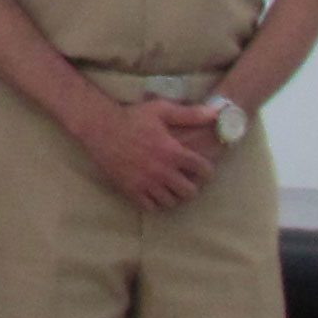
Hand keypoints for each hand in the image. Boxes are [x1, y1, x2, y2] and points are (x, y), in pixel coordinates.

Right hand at [81, 100, 213, 210]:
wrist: (101, 128)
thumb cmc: (133, 117)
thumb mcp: (162, 110)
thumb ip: (190, 114)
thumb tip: (217, 113)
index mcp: (172, 152)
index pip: (203, 169)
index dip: (206, 170)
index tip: (201, 168)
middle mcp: (162, 171)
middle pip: (189, 192)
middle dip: (191, 186)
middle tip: (185, 180)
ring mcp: (146, 183)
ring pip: (170, 202)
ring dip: (173, 195)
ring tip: (170, 187)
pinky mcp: (131, 190)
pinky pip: (150, 207)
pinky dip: (154, 202)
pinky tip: (153, 192)